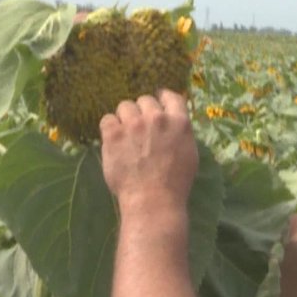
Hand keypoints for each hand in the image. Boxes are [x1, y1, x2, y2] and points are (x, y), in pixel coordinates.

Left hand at [100, 89, 198, 213]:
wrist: (152, 200)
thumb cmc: (175, 184)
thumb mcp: (189, 154)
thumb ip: (180, 134)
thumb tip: (172, 124)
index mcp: (179, 122)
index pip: (171, 96)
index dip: (162, 98)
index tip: (157, 103)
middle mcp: (157, 118)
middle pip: (145, 100)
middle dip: (142, 112)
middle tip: (140, 129)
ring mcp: (134, 124)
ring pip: (125, 106)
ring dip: (125, 118)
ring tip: (125, 135)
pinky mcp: (114, 134)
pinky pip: (107, 119)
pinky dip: (109, 128)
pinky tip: (113, 140)